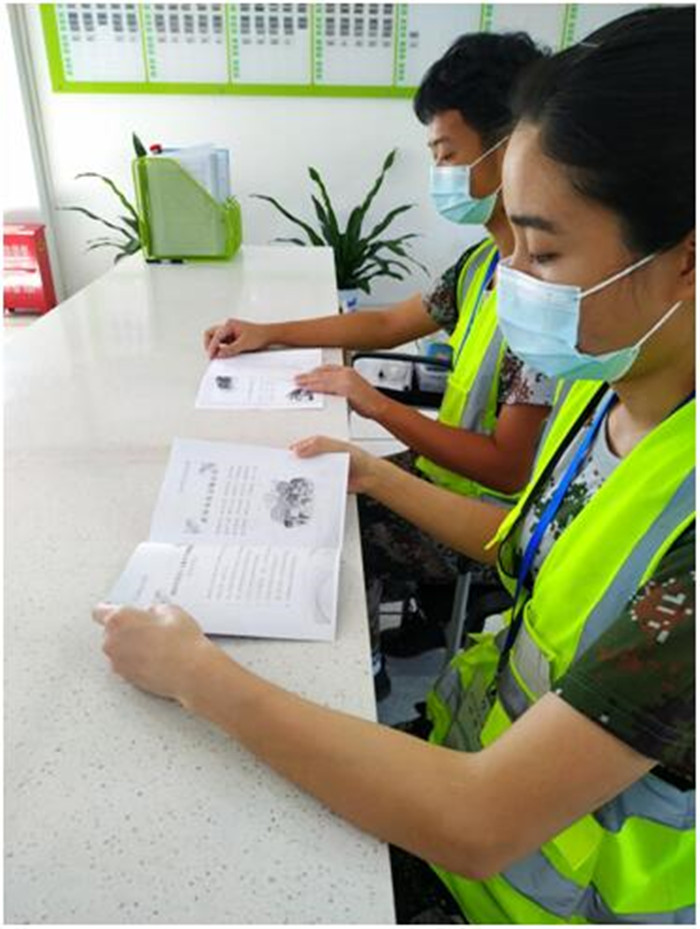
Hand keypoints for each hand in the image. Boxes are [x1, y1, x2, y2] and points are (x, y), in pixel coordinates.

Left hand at [93, 602, 217, 705]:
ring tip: (156, 646)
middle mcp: (112, 641)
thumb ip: (153, 610)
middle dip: (126, 629)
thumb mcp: (171, 611)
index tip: (116, 609)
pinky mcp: (126, 678)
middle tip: (148, 628)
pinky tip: (156, 659)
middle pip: (110, 631)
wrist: (191, 671)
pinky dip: (136, 661)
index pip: (100, 611)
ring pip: (119, 649)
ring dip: (131, 646)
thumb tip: (150, 614)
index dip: (109, 609)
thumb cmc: (181, 641)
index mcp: (119, 619)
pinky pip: (126, 664)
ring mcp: (117, 662)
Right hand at [203, 318, 270, 358]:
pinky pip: (222, 344)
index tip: (212, 355)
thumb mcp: (244, 343)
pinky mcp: (232, 339)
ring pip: (215, 339)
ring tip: (217, 356)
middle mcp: (227, 327)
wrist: (268, 335)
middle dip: (209, 345)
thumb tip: (220, 353)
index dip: (212, 346)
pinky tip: (223, 354)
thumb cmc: (259, 334)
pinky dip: (220, 349)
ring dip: (215, 347)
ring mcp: (229, 333)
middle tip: (211, 355)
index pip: (215, 335)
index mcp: (229, 324)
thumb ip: (231, 349)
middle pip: (211, 334)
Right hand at [290, 435, 380, 493]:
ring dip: (302, 478)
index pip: (303, 447)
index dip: (293, 451)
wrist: (370, 476)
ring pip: (307, 475)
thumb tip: (301, 450)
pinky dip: (310, 488)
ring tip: (296, 481)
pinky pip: (315, 487)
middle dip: (295, 466)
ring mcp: (323, 472)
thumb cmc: (359, 459)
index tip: (285, 456)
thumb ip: (320, 445)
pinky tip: (309, 489)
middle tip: (288, 470)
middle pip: (303, 462)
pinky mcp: (326, 484)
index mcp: (322, 447)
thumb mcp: (339, 446)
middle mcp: (321, 459)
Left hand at [294, 365, 387, 419]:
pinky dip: (316, 387)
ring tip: (298, 384)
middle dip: (308, 376)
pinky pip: (327, 387)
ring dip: (308, 381)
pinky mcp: (346, 388)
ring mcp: (346, 379)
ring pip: (322, 378)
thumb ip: (338, 389)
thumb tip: (325, 392)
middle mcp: (346, 372)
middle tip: (296, 379)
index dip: (314, 372)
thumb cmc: (367, 402)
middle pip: (322, 372)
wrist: (379, 407)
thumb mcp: (350, 392)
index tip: (304, 375)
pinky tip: (308, 389)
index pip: (326, 369)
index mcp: (347, 371)